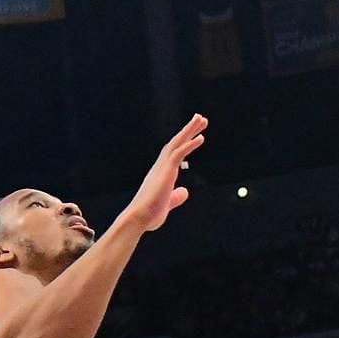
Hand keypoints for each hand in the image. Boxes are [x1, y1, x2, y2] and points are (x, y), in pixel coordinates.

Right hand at [114, 116, 207, 232]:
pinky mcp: (165, 172)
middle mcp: (160, 167)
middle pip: (176, 142)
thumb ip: (176, 197)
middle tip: (201, 118)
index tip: (195, 133)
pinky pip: (178, 154)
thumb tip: (185, 192)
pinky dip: (189, 145)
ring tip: (201, 118)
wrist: (137, 219)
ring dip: (189, 130)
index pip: (175, 152)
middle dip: (188, 130)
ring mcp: (162, 168)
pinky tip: (201, 138)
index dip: (185, 141)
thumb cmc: (149, 214)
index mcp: (162, 173)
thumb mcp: (167, 204)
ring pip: (176, 143)